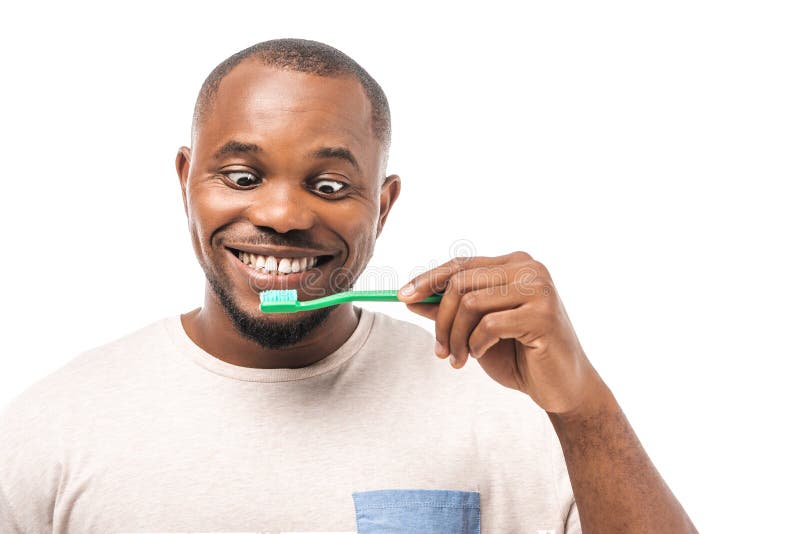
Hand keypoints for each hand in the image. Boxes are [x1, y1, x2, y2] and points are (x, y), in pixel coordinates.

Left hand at [398, 251, 605, 414]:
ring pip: (471, 302)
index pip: (461, 264)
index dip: (427, 279)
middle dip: (441, 319)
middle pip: (461, 282)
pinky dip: (476, 345)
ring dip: (456, 336)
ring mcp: (539, 288)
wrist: (561, 388)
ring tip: (459, 359)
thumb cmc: (520, 355)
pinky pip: (489, 325)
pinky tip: (481, 356)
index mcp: (514, 265)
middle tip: (440, 350)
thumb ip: (448, 311)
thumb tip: (409, 298)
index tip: (402, 297)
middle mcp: (529, 268)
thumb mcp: (475, 330)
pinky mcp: (543, 314)